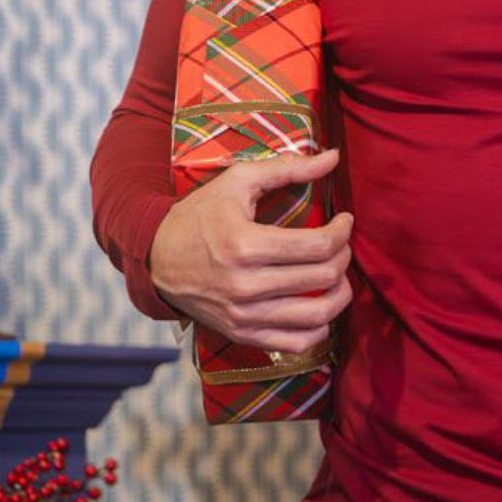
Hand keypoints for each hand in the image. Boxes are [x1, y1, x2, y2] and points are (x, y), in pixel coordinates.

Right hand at [148, 147, 353, 352]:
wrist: (157, 258)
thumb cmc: (201, 214)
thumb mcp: (238, 181)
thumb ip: (288, 168)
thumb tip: (334, 157)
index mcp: (245, 245)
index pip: (318, 246)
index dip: (342, 232)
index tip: (344, 220)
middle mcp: (245, 286)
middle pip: (322, 278)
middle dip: (343, 256)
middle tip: (339, 243)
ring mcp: (243, 316)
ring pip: (316, 316)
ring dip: (339, 294)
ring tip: (337, 275)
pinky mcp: (241, 334)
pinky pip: (296, 344)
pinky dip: (319, 328)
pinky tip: (320, 306)